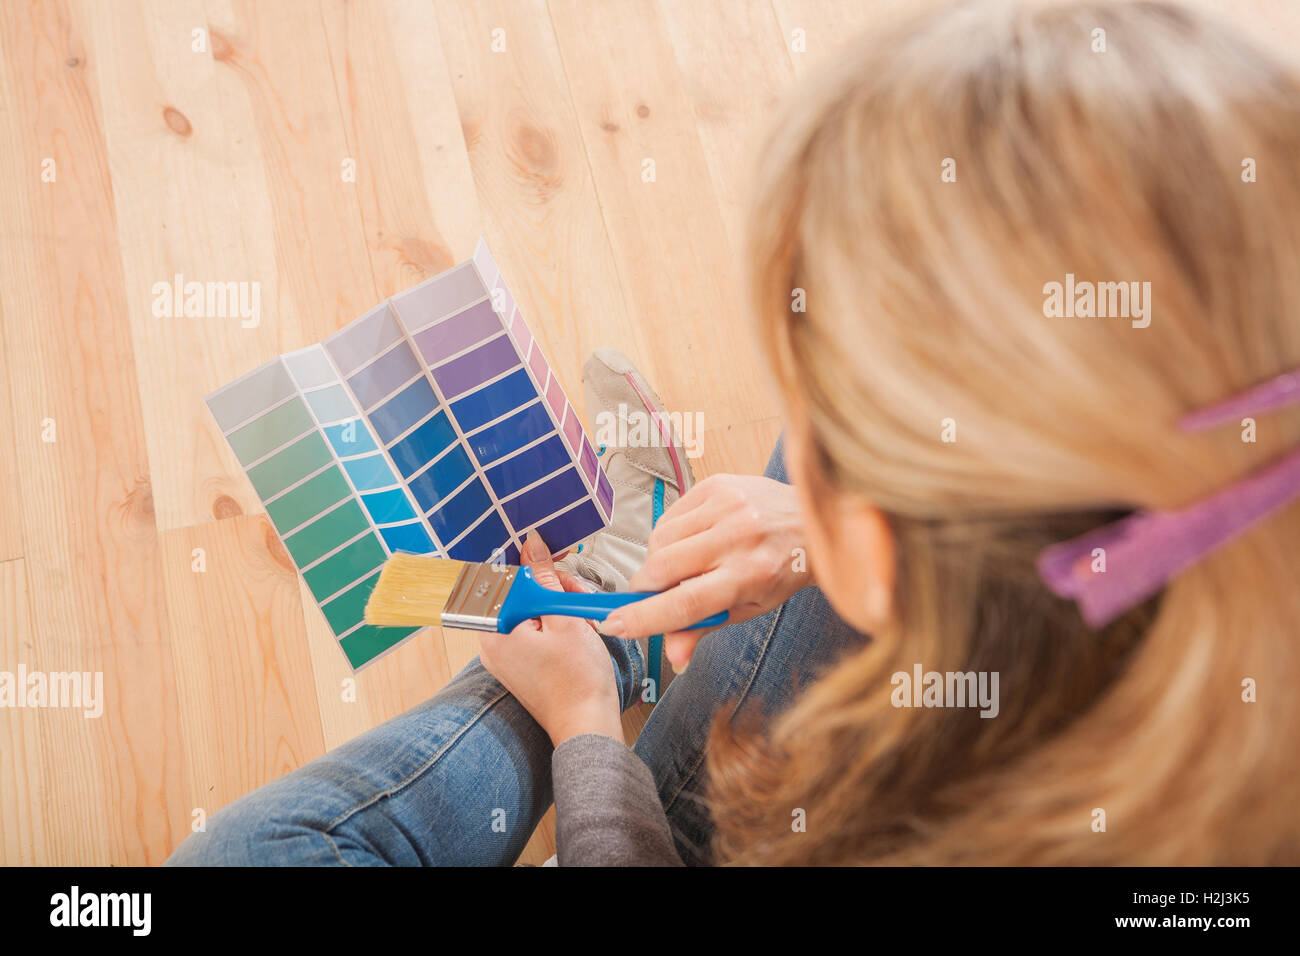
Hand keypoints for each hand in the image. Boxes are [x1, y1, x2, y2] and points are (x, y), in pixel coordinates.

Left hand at [479, 531, 623, 746]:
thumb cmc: (577, 680)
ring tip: (582, 620)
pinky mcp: (518, 665)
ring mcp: (504, 656)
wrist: (586, 723)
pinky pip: (532, 631)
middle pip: (518, 593)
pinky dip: (554, 625)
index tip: (558, 571)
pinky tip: (575, 632)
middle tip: (578, 600)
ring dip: (558, 607)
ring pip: (529, 610)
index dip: (537, 569)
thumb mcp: (564, 618)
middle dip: (552, 589)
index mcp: (494, 629)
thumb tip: (531, 546)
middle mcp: (491, 642)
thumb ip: (545, 578)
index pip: (506, 578)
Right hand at [601, 475, 808, 668]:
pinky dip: (669, 535)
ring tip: (680, 566)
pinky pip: (670, 516)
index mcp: (750, 575)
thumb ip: (705, 627)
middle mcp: (737, 537)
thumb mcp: (750, 607)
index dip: (644, 617)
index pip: (684, 602)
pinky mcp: (717, 485)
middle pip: (663, 568)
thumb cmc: (782, 568)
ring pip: (660, 539)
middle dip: (643, 588)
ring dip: (657, 560)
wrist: (812, 521)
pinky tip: (690, 541)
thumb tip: (673, 657)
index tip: (614, 625)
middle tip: (646, 597)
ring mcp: (726, 506)